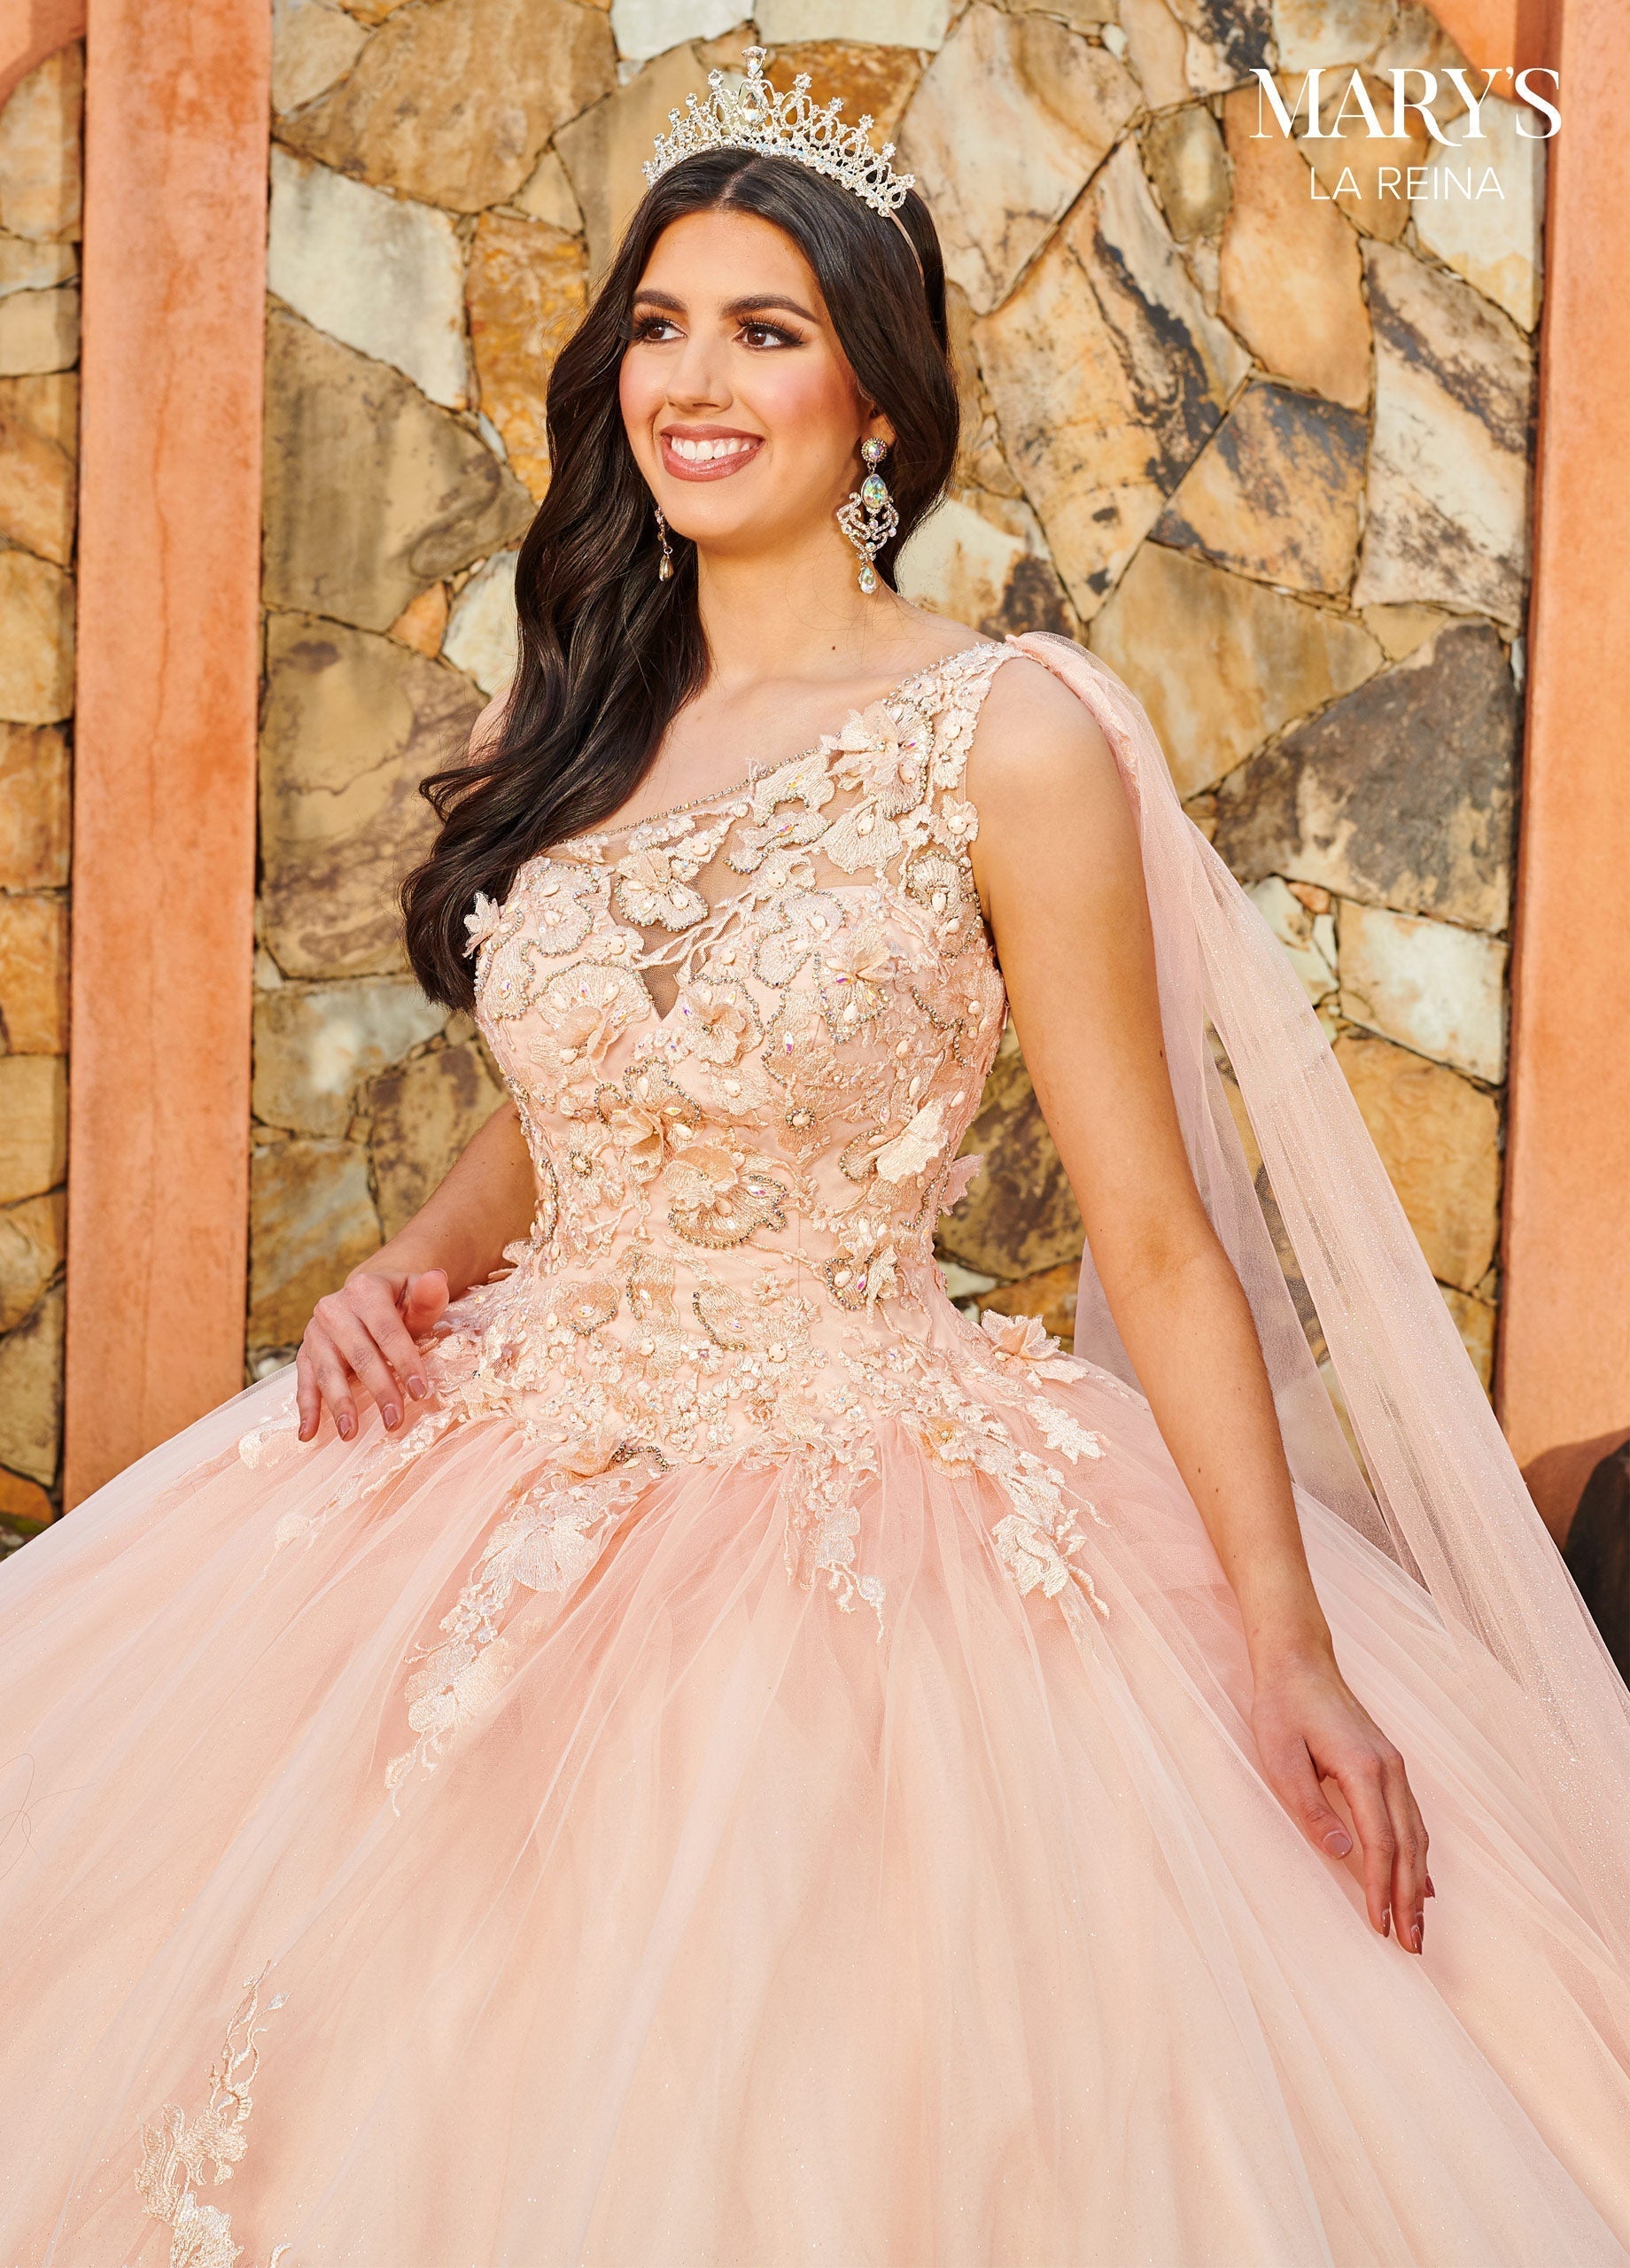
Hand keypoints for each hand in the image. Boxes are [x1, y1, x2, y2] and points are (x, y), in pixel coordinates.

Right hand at [295, 1266, 450, 1443]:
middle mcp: (334, 1308)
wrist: (366, 1297)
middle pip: (360, 1355)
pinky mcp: (305, 1351)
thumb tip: (437, 1278)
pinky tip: (308, 1434)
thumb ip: (428, 1295)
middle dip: (379, 1390)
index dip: (404, 1361)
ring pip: (328, 1371)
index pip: (387, 1331)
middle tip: (394, 1421)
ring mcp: (316, 1331)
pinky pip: (304, 1381)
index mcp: (365, 1290)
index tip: (420, 1392)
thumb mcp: (417, 1295)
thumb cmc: (399, 1302)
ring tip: (350, 1433)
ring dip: (339, 1404)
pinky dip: (306, 1408)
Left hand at [1251, 1646, 1432, 1952]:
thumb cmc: (1282, 1707)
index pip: (1380, 1843)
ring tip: (1418, 1924)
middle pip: (1408, 1846)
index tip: (1379, 1926)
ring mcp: (1394, 1766)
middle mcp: (1389, 1769)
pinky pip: (1412, 1818)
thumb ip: (1310, 1807)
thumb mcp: (1280, 1757)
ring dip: (1417, 1882)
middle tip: (1412, 1944)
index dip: (1379, 1888)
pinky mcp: (1389, 1765)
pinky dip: (1419, 1854)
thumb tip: (1342, 1852)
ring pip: (1417, 1835)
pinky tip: (1422, 1881)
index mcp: (1363, 1769)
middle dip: (1409, 1899)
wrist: (1299, 1661)